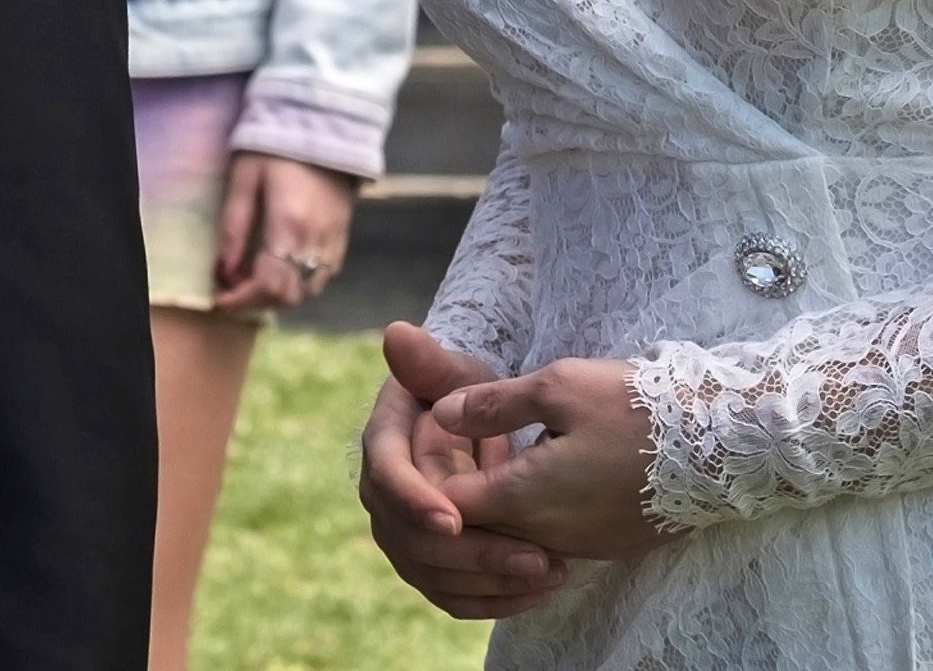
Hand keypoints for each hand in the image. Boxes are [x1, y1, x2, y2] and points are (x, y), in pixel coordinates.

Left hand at [214, 153, 358, 313]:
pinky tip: (284, 268)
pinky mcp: (343, 232)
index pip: (267, 284)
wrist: (323, 120)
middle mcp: (316, 238)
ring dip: (282, 295)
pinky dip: (302, 282)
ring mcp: (334, 238)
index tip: (219, 300)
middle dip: (258, 302)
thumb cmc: (274, 145)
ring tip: (256, 280)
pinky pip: (325, 274)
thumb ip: (234, 225)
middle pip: (290, 295)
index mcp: (288, 224)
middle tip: (234, 290)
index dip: (241, 300)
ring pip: (310, 290)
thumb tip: (224, 269)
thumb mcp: (244, 177)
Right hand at [360, 323, 566, 619]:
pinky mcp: (434, 566)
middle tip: (533, 557)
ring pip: (434, 576)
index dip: (414, 501)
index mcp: (382, 448)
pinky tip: (538, 593)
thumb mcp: (458, 374)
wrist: (484, 428)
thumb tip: (394, 332)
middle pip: (411, 542)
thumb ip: (431, 363)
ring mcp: (405, 538)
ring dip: (491, 582)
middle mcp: (385, 500)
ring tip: (550, 572)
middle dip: (471, 553)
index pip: (384, 479)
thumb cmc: (469, 395)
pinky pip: (454, 597)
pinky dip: (494, 600)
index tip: (453, 518)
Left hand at [432, 354, 674, 564]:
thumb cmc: (636, 408)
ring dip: (500, 505)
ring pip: (515, 536)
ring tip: (501, 456)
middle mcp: (545, 536)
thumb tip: (442, 414)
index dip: (430, 476)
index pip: (446, 507)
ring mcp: (580, 547)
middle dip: (461, 494)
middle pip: (478, 529)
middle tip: (461, 447)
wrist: (720, 446)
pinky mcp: (609, 546)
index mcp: (522, 498)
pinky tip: (548, 473)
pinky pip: (553, 540)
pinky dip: (537, 514)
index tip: (436, 440)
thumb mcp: (559, 386)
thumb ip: (493, 404)